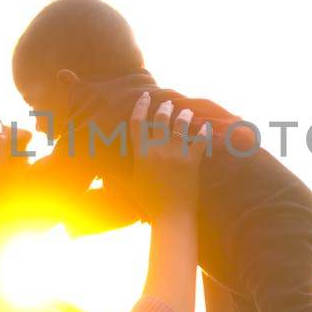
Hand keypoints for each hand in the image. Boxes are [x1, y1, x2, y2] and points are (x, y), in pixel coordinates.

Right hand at [126, 92, 210, 222]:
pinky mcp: (193, 160)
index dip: (141, 106)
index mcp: (141, 152)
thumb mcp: (129, 183)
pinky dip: (203, 131)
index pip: (138, 122)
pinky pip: (200, 140)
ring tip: (186, 111)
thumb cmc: (148, 202)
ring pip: (181, 125)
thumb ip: (120, 170)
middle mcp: (158, 148)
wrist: (170, 215)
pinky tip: (205, 125)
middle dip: (165, 107)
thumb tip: (106, 166)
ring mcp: (177, 152)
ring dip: (184, 115)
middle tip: (168, 103)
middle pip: (161, 119)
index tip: (145, 97)